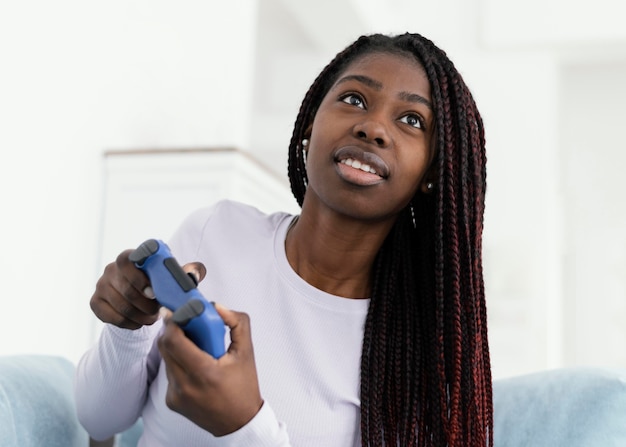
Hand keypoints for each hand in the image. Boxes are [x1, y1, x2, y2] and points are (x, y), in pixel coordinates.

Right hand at [90, 249, 205, 329]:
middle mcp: (111, 268)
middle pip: (126, 289)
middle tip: (158, 312)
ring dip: (140, 316)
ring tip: (152, 318)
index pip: (127, 260)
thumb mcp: (174, 277)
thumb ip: (188, 272)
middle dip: (146, 305)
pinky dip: (128, 323)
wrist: (140, 301)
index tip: (154, 292)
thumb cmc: (160, 284)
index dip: (139, 278)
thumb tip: (194, 275)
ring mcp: (101, 285)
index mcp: (130, 257)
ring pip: (121, 306)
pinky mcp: (95, 302)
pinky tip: (138, 323)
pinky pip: (111, 317)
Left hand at [158, 304, 262, 436]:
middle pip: (165, 347)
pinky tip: (195, 366)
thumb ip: (237, 323)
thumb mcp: (246, 352)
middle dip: (173, 330)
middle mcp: (185, 385)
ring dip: (176, 347)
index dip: (173, 322)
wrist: (239, 422)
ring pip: (166, 359)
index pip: (174, 340)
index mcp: (204, 372)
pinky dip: (178, 364)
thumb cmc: (244, 387)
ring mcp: (176, 395)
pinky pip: (169, 374)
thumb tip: (216, 307)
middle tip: (185, 322)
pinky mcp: (171, 401)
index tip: (179, 311)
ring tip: (195, 346)